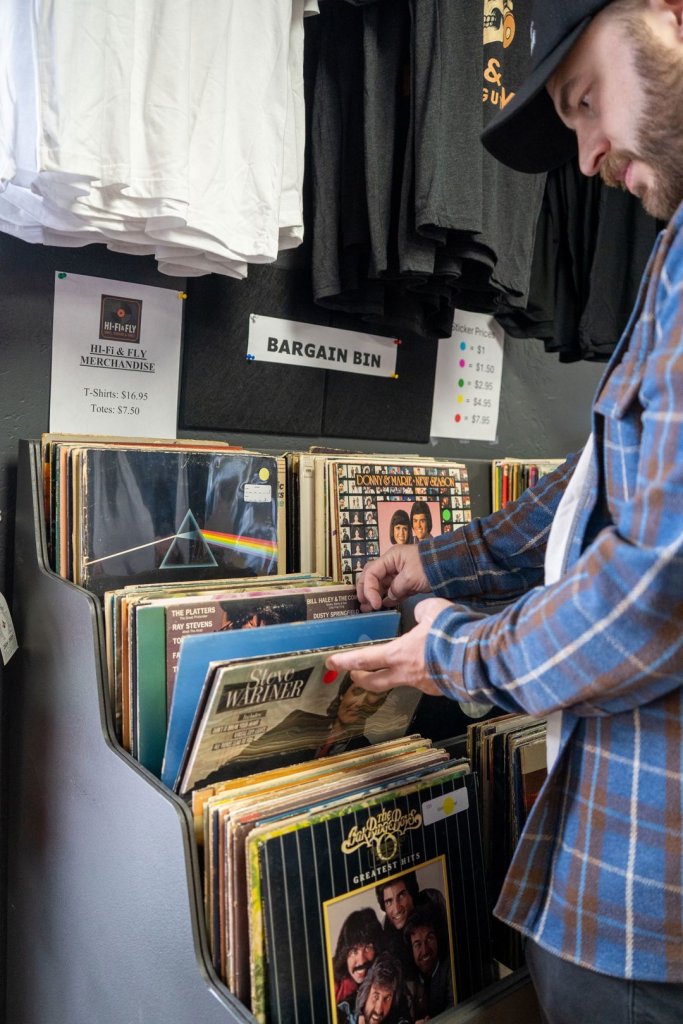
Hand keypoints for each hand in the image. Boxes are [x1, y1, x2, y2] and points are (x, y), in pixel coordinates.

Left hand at [326, 597, 453, 695]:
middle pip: (376, 682)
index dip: (345, 661)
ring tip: (402, 664)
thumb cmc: (451, 633)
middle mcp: (407, 674)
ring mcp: (425, 685)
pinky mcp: (441, 690)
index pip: (364, 659)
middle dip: (361, 679)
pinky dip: (425, 673)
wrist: (479, 658)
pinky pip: (427, 681)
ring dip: (397, 675)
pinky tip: (433, 664)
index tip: (331, 663)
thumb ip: (422, 612)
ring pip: (403, 682)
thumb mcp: (433, 610)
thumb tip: (423, 617)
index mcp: (399, 654)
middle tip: (354, 674)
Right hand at [356, 544, 430, 610]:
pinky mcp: (407, 583)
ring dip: (374, 596)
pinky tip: (382, 606)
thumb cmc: (429, 567)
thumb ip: (396, 588)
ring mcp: (399, 573)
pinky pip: (392, 590)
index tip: (374, 603)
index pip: (371, 572)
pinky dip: (387, 598)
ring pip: (381, 585)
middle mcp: (392, 564)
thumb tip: (389, 597)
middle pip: (372, 576)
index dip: (369, 588)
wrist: (451, 567)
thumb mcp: (410, 577)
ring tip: (368, 609)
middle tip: (363, 604)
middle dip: (366, 590)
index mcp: (391, 558)